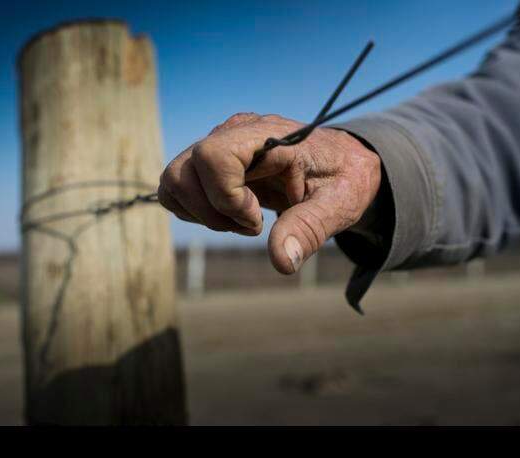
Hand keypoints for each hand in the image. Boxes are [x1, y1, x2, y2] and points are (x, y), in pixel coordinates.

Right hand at [157, 112, 381, 273]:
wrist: (344, 164)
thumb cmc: (345, 180)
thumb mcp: (340, 205)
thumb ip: (310, 229)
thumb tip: (281, 261)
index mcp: (268, 136)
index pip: (213, 156)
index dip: (226, 196)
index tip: (258, 217)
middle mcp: (236, 133)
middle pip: (184, 171)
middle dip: (214, 212)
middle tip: (254, 224)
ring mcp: (221, 144)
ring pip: (174, 179)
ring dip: (203, 213)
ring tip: (245, 221)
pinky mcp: (213, 161)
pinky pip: (179, 186)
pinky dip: (198, 211)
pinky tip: (235, 216)